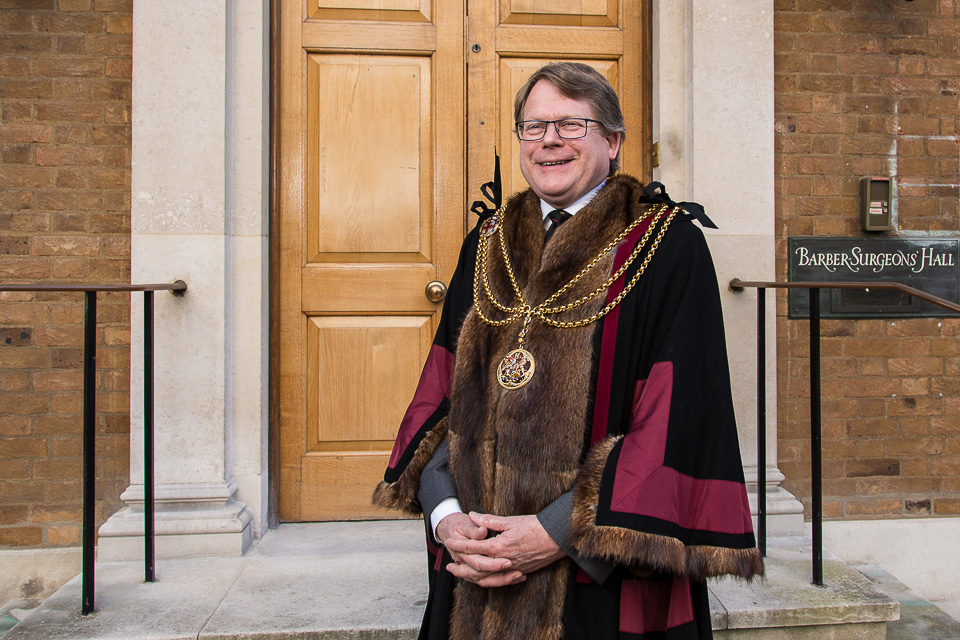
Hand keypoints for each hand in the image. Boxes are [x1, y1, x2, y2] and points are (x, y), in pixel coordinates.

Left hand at [443, 512, 564, 581]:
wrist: (556, 538)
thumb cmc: (534, 527)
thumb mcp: (510, 520)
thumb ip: (489, 521)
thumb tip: (472, 515)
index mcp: (498, 546)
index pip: (473, 547)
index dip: (459, 545)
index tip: (448, 542)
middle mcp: (502, 561)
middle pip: (475, 567)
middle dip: (460, 566)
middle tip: (448, 565)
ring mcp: (511, 569)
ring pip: (485, 578)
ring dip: (470, 577)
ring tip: (460, 574)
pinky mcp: (519, 572)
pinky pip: (498, 581)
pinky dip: (487, 581)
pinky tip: (481, 579)